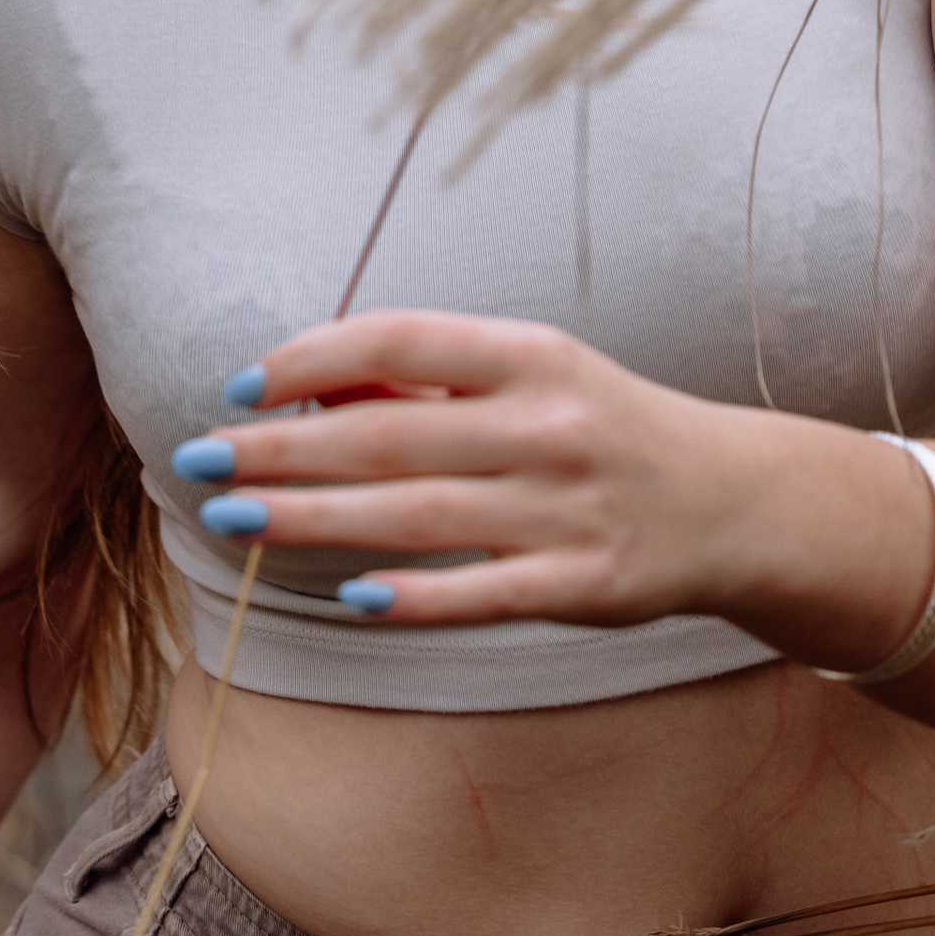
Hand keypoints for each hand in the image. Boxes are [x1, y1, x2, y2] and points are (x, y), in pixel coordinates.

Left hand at [174, 309, 932, 643]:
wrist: (737, 502)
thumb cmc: (606, 429)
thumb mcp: (533, 377)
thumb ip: (431, 382)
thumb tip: (312, 387)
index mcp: (530, 353)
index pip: (399, 338)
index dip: (313, 358)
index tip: (243, 381)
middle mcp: (547, 422)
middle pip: (388, 432)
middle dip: (281, 447)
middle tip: (197, 460)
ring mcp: (568, 506)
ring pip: (417, 513)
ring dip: (314, 518)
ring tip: (234, 522)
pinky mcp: (587, 583)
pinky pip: (486, 592)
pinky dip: (418, 597)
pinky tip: (351, 597)